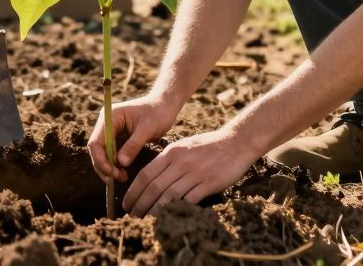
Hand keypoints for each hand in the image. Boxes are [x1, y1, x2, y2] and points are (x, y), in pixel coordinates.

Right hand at [88, 93, 179, 183]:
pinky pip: (112, 153)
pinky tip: (123, 173)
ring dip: (110, 167)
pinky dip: (115, 164)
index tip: (111, 172)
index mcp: (110, 116)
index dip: (100, 159)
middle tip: (118, 178)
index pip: (96, 141)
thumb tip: (121, 163)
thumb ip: (133, 145)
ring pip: (103, 153)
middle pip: (97, 149)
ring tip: (122, 178)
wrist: (166, 105)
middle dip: (105, 166)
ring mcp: (112, 131)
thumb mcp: (147, 129)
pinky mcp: (119, 137)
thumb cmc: (158, 112)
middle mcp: (107, 123)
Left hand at [122, 126, 259, 216]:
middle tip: (132, 217)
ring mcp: (194, 172)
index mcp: (171, 153)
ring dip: (155, 210)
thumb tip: (152, 179)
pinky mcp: (209, 182)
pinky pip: (189, 199)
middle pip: (154, 187)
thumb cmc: (208, 146)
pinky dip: (177, 209)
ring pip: (168, 195)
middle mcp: (180, 162)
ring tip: (147, 221)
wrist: (236, 142)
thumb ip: (168, 161)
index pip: (145, 174)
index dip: (133, 191)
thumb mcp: (184, 147)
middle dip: (140, 204)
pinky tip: (170, 218)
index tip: (126, 204)